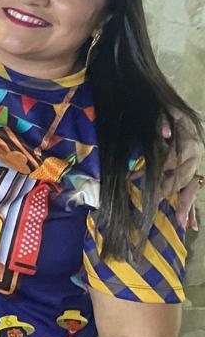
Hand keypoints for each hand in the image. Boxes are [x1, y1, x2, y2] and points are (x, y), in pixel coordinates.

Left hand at [159, 112, 202, 228]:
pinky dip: (192, 208)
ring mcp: (196, 165)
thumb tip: (165, 134)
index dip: (157, 171)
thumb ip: (164, 122)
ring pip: (191, 188)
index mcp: (191, 144)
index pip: (173, 161)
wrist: (179, 113)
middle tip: (156, 202)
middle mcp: (196, 157)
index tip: (140, 181)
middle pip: (184, 177)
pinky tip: (192, 224)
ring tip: (183, 223)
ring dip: (187, 205)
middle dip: (169, 190)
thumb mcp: (167, 113)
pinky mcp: (193, 172)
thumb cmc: (169, 114)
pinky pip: (192, 191)